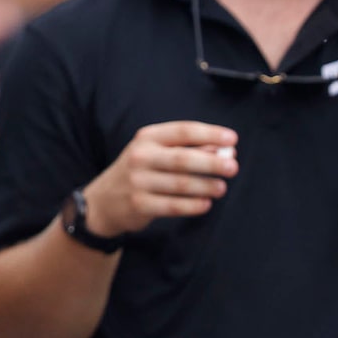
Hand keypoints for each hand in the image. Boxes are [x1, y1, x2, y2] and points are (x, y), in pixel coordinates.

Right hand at [80, 120, 238, 235]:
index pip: (182, 131)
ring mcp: (138, 181)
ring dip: (206, 186)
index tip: (232, 139)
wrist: (104, 201)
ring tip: (221, 188)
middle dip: (212, 163)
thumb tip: (225, 152)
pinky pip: (174, 206)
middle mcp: (140, 157)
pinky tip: (206, 204)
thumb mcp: (157, 153)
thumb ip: (189, 149)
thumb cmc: (141, 172)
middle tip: (233, 167)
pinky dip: (194, 205)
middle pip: (183, 158)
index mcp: (147, 138)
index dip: (210, 134)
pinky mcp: (140, 204)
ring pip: (181, 184)